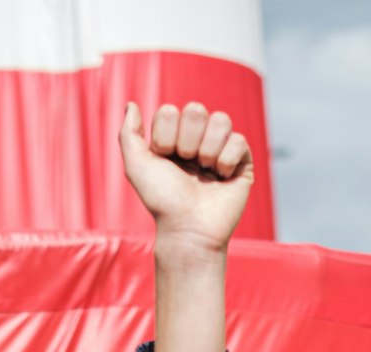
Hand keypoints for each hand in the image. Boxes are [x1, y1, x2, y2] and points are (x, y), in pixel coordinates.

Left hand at [119, 102, 252, 256]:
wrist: (188, 228)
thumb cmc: (162, 201)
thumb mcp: (136, 167)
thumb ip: (128, 134)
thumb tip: (131, 104)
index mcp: (172, 140)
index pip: (170, 112)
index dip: (165, 137)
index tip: (164, 160)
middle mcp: (196, 140)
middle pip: (196, 109)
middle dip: (187, 142)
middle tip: (186, 166)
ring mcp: (219, 149)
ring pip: (221, 119)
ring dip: (208, 150)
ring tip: (205, 173)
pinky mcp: (242, 160)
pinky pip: (239, 139)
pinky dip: (226, 161)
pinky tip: (221, 179)